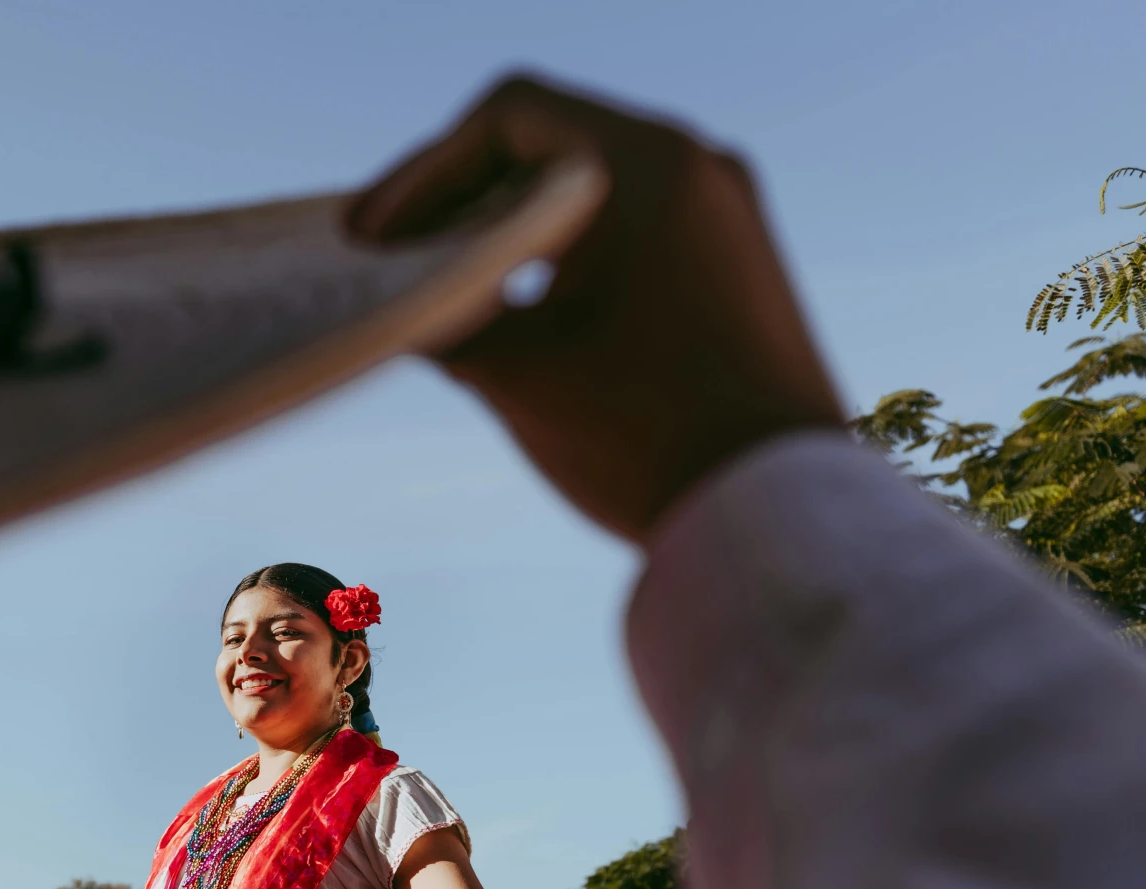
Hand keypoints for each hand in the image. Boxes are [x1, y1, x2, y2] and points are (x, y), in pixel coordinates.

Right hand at [349, 76, 844, 541]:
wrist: (776, 513)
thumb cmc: (644, 437)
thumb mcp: (515, 374)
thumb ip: (443, 320)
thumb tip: (398, 303)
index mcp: (644, 165)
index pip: (507, 118)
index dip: (421, 173)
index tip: (369, 236)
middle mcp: (696, 165)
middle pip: (549, 140)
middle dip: (459, 195)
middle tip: (389, 250)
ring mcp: (727, 210)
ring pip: (592, 183)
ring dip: (512, 222)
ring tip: (443, 279)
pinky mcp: (739, 259)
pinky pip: (635, 222)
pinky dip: (568, 247)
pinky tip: (520, 301)